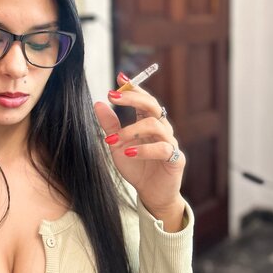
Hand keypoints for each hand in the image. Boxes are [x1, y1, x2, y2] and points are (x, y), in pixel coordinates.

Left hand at [94, 73, 186, 215]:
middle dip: (133, 98)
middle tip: (114, 97)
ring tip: (114, 140)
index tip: (120, 78)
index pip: (144, 99)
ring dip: (131, 130)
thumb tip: (98, 103)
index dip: (134, 87)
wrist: (150, 194)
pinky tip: (128, 153)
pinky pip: (162, 149)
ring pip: (155, 125)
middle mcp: (161, 129)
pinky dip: (143, 150)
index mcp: (148, 122)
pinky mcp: (175, 159)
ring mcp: (170, 142)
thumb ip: (110, 126)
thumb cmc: (136, 167)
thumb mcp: (117, 145)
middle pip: (153, 105)